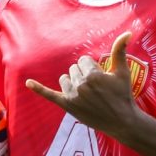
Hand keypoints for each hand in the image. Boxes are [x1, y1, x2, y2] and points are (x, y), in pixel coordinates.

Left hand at [25, 31, 141, 141]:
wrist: (122, 122)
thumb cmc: (123, 95)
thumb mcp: (122, 72)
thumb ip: (120, 51)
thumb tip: (127, 33)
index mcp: (93, 75)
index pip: (83, 61)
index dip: (92, 67)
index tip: (101, 77)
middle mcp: (81, 85)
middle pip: (74, 69)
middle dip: (84, 75)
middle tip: (96, 88)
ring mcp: (73, 96)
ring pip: (65, 79)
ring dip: (73, 82)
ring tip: (86, 93)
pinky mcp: (67, 106)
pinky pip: (49, 95)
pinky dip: (38, 88)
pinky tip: (28, 83)